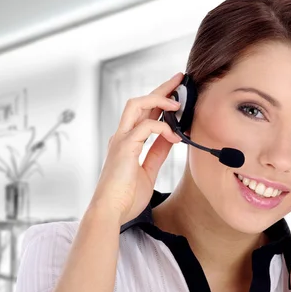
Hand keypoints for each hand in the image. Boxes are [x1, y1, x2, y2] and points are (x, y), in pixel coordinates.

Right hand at [89, 73, 183, 225]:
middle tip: (179, 79)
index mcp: (126, 142)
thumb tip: (171, 138)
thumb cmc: (125, 197)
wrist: (111, 212)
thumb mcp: (148, 171)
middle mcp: (122, 136)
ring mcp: (121, 140)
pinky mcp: (124, 147)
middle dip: (160, 89)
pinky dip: (163, 128)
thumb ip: (157, 153)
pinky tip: (176, 136)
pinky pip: (146, 127)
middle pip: (139, 102)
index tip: (177, 93)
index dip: (160, 102)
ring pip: (136, 104)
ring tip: (177, 103)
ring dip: (159, 100)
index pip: (144, 114)